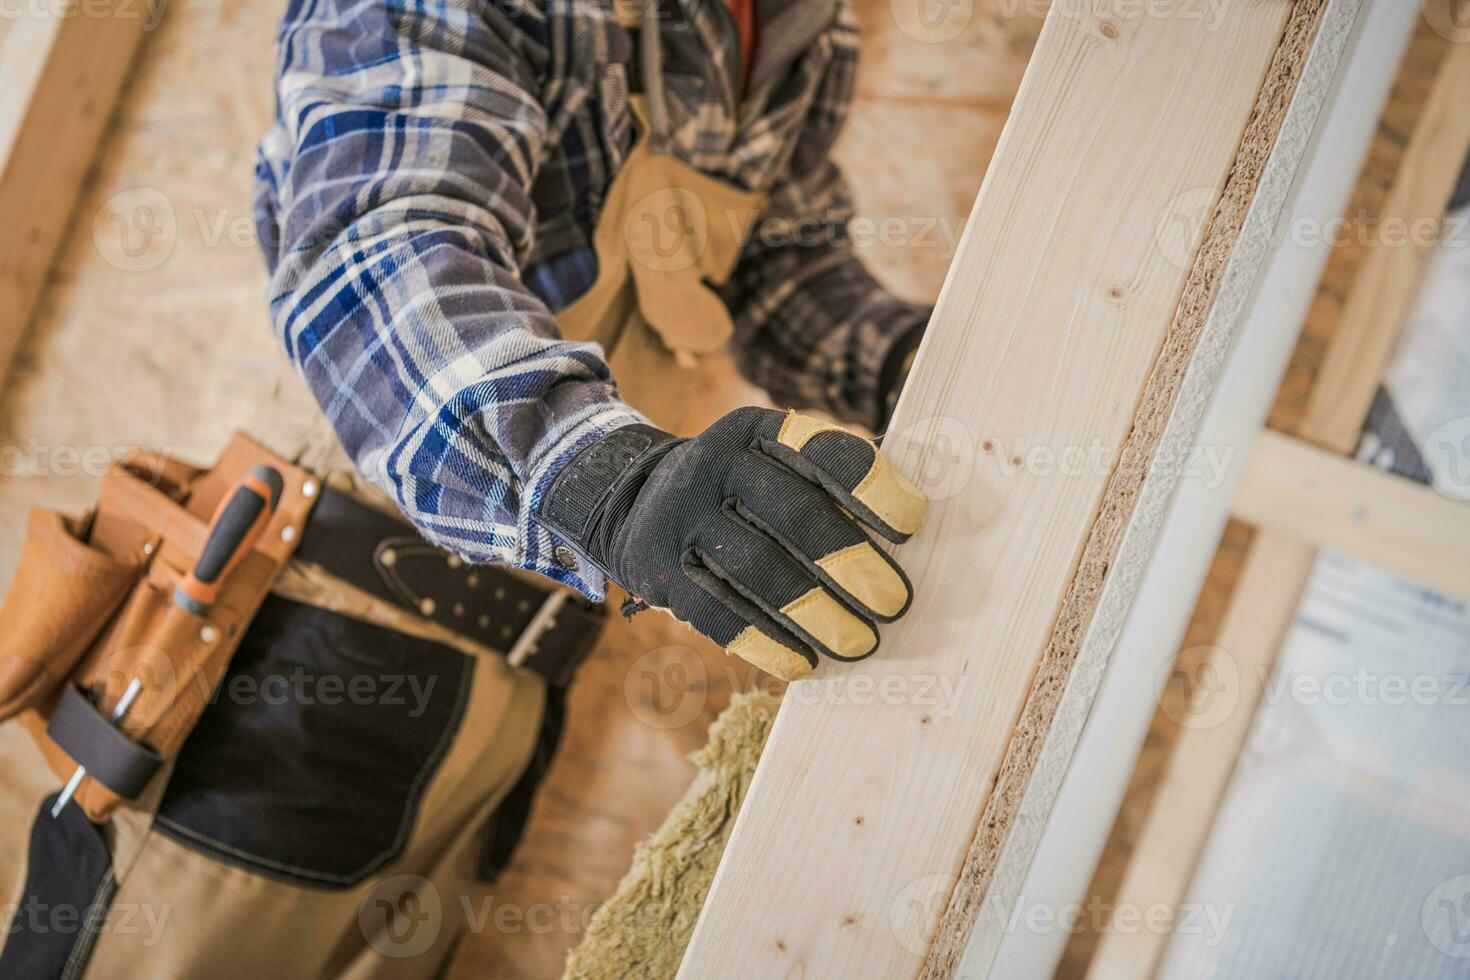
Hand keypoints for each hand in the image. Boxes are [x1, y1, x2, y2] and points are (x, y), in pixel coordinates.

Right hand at [539, 408, 927, 679]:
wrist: (633, 503)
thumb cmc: (740, 496)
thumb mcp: (771, 467)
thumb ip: (829, 490)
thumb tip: (909, 546)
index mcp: (757, 431)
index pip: (823, 451)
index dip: (872, 487)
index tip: (912, 527)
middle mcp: (715, 465)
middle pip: (794, 515)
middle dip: (851, 563)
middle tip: (893, 602)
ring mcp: (681, 517)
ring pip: (758, 568)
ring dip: (816, 612)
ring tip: (859, 642)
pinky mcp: (658, 570)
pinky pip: (716, 612)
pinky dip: (765, 642)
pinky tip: (803, 663)